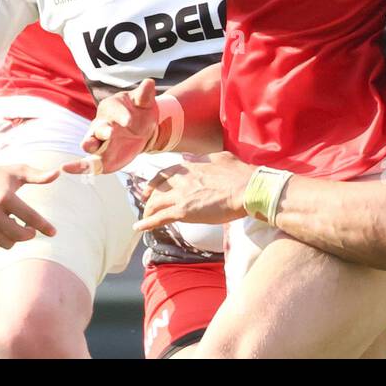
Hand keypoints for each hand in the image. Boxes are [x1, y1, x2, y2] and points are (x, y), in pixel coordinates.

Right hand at [0, 160, 58, 248]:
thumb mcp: (18, 171)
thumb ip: (38, 175)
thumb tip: (58, 173)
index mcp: (5, 197)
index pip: (30, 217)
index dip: (44, 226)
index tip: (54, 232)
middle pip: (19, 235)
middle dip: (29, 234)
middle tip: (32, 229)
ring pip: (6, 243)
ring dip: (14, 237)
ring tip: (14, 223)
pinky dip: (1, 239)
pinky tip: (1, 226)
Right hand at [60, 78, 159, 175]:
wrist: (143, 130)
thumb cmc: (141, 112)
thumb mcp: (144, 103)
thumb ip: (144, 95)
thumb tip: (149, 82)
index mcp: (111, 106)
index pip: (113, 109)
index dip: (121, 115)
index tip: (130, 120)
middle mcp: (101, 123)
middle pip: (98, 126)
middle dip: (103, 130)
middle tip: (111, 132)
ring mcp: (98, 141)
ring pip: (88, 142)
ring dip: (89, 144)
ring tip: (90, 146)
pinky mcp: (99, 157)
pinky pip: (85, 163)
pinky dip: (75, 166)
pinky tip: (66, 168)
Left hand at [134, 152, 251, 230]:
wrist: (247, 190)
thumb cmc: (240, 174)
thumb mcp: (220, 158)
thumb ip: (202, 158)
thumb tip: (190, 158)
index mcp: (190, 166)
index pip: (165, 173)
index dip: (155, 182)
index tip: (150, 188)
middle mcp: (181, 179)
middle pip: (158, 189)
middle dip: (150, 199)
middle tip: (147, 205)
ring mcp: (181, 195)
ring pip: (156, 204)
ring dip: (149, 212)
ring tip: (145, 219)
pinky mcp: (183, 211)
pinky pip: (159, 218)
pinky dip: (147, 223)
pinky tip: (139, 228)